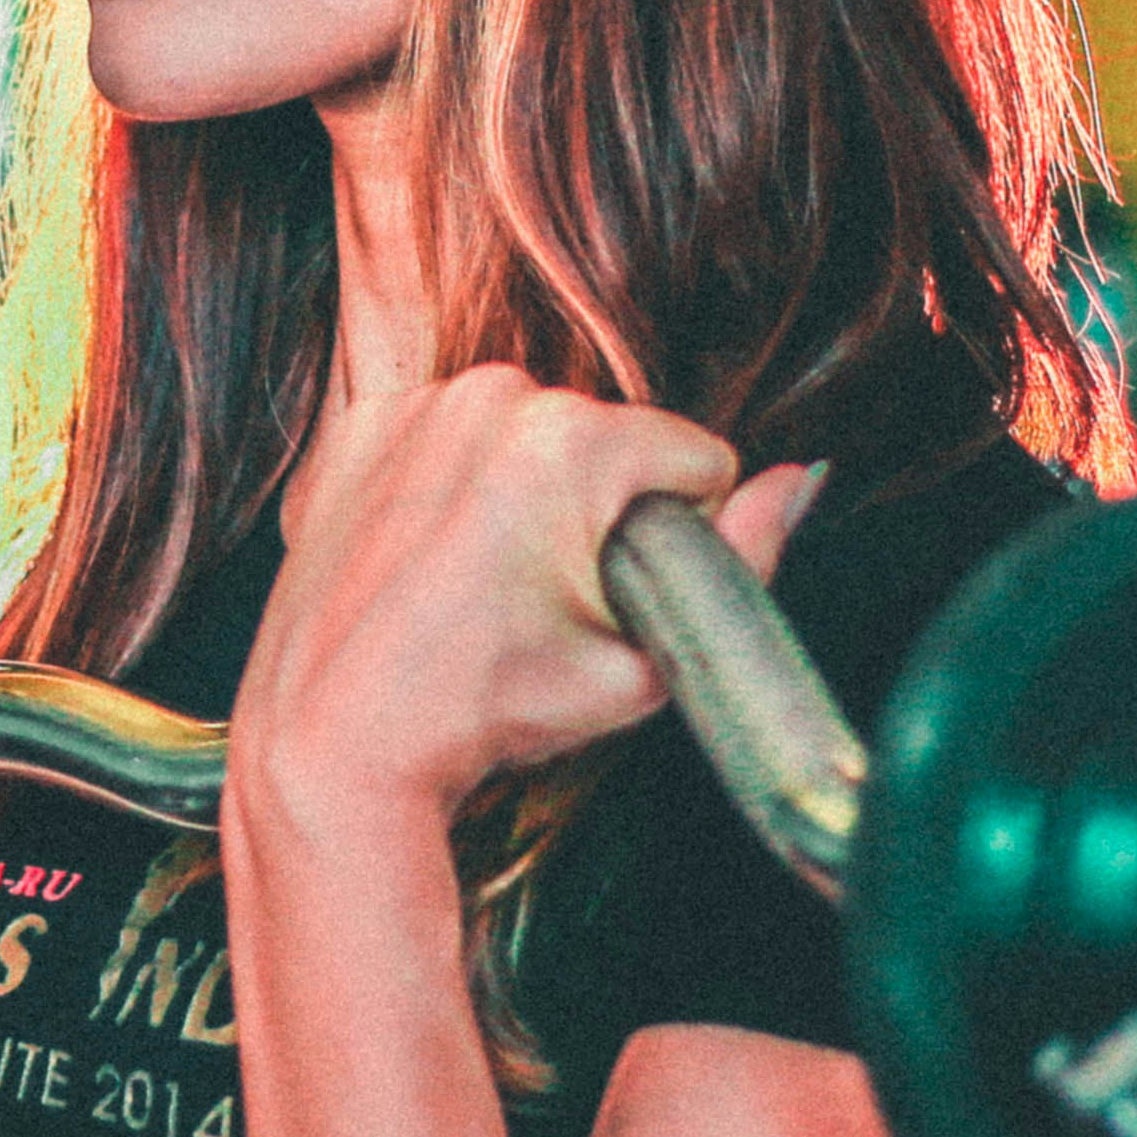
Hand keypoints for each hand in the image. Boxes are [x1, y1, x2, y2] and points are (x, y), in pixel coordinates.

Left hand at [237, 364, 824, 836]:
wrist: (335, 740)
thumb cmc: (483, 713)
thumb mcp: (640, 665)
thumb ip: (742, 563)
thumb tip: (801, 482)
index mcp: (573, 440)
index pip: (694, 459)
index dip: (680, 537)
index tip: (619, 593)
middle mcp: (492, 395)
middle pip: (607, 442)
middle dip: (597, 510)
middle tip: (543, 602)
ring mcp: (417, 406)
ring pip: (526, 434)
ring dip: (524, 492)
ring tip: (484, 584)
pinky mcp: (359, 428)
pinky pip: (446, 437)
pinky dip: (448, 486)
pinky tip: (431, 560)